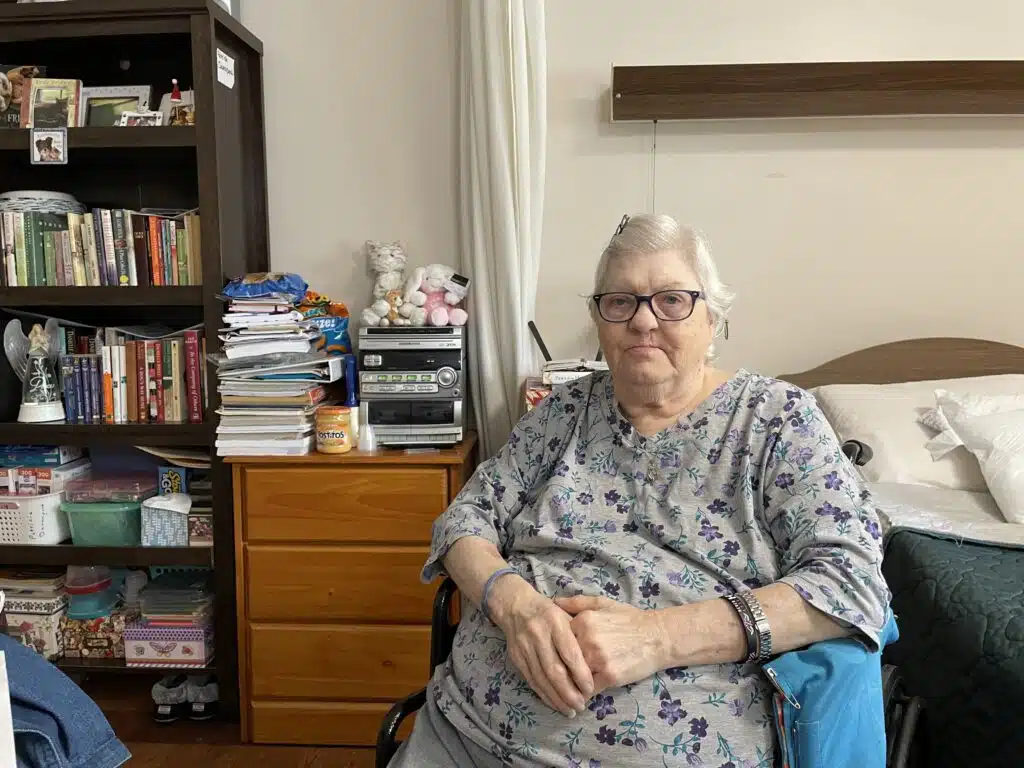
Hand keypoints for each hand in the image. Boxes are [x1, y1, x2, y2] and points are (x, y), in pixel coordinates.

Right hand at [490, 577, 594, 716]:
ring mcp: (525, 647)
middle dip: (569, 692)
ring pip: (541, 678)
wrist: (516, 605)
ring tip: (570, 710)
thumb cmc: (549, 611)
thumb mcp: (567, 613)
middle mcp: (538, 635)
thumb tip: (596, 662)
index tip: (590, 689)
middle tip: (581, 706)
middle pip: (554, 670)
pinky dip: (543, 694)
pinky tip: (554, 703)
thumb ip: (580, 633)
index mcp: (555, 622)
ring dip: (556, 698)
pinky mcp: (516, 657)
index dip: (580, 674)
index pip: (570, 653)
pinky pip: (531, 680)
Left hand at [554, 595, 668, 692]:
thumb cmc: (630, 619)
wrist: (659, 637)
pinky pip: (588, 689)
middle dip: (557, 668)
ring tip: (563, 689)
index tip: (551, 654)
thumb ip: (576, 603)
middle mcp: (588, 639)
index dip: (554, 647)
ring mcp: (598, 659)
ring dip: (568, 684)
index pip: (558, 638)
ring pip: (572, 676)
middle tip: (552, 676)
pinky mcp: (609, 677)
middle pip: (562, 659)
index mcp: (583, 620)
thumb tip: (552, 602)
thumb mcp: (603, 603)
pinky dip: (583, 693)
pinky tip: (580, 694)